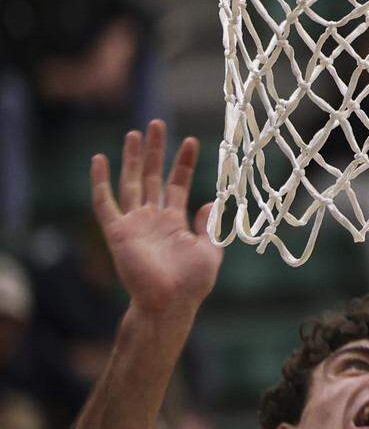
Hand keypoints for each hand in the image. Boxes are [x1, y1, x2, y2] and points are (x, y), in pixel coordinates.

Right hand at [91, 121, 221, 319]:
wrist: (169, 304)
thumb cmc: (191, 284)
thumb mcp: (209, 252)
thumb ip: (209, 227)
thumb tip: (208, 203)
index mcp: (175, 222)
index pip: (178, 184)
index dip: (183, 163)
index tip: (191, 141)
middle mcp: (153, 218)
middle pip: (152, 176)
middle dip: (155, 151)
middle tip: (157, 124)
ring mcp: (134, 223)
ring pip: (130, 183)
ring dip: (131, 158)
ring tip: (134, 133)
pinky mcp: (117, 232)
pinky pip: (104, 203)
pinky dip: (100, 181)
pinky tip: (99, 160)